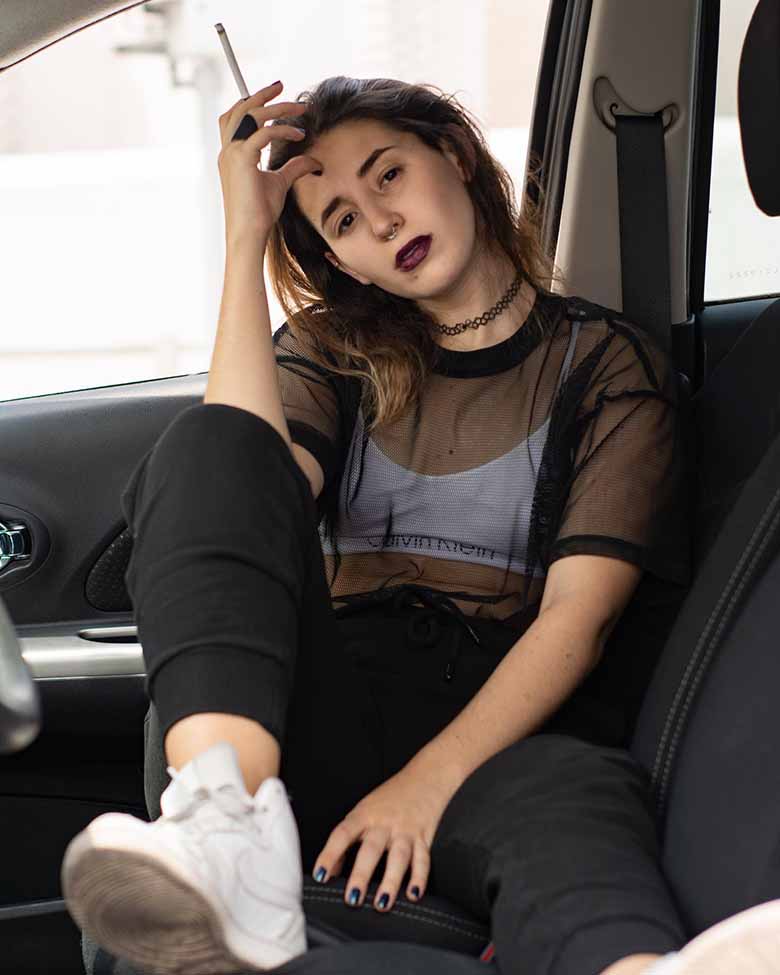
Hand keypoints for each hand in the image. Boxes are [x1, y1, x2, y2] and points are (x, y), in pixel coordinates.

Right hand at [217, 80, 318, 242]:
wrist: (249, 232)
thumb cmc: (260, 212)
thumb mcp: (280, 183)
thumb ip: (294, 167)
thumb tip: (313, 159)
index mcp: (231, 154)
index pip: (235, 118)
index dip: (251, 102)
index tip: (274, 95)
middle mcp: (228, 150)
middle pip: (240, 109)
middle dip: (261, 94)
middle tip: (281, 85)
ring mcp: (232, 154)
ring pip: (251, 115)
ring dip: (276, 107)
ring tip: (299, 107)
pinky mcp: (242, 160)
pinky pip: (264, 134)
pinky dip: (282, 130)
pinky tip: (298, 134)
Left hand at [311, 764, 453, 912]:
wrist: (426, 776)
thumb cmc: (391, 797)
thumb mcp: (364, 811)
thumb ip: (348, 839)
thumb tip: (330, 870)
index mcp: (364, 815)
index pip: (342, 834)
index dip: (330, 854)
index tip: (320, 874)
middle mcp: (384, 823)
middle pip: (371, 849)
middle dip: (361, 875)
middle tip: (353, 898)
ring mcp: (405, 830)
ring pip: (398, 857)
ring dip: (390, 882)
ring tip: (382, 903)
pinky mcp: (424, 837)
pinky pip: (423, 860)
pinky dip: (419, 878)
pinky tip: (413, 894)